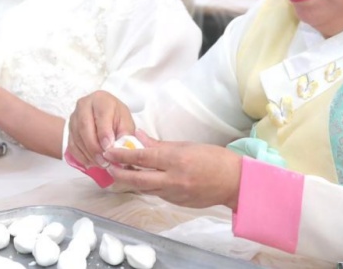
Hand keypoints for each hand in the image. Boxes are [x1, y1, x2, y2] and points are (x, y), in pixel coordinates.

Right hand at [67, 91, 134, 168]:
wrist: (102, 115)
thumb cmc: (115, 117)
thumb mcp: (126, 121)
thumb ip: (125, 134)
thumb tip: (122, 148)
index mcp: (101, 100)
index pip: (101, 116)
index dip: (104, 134)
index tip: (109, 148)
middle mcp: (84, 105)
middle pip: (85, 127)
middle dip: (95, 147)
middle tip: (104, 161)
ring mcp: (74, 117)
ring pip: (77, 138)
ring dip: (89, 154)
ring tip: (101, 164)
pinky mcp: (69, 129)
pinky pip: (72, 146)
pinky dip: (81, 157)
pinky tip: (92, 162)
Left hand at [104, 132, 242, 209]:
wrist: (234, 182)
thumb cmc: (214, 159)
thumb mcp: (187, 145)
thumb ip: (160, 144)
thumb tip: (138, 138)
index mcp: (176, 160)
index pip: (142, 157)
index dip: (122, 154)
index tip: (109, 151)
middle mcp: (173, 179)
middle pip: (137, 178)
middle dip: (119, 173)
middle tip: (108, 166)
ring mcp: (174, 194)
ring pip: (145, 188)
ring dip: (132, 180)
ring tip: (121, 171)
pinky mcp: (177, 203)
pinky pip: (157, 194)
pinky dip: (148, 186)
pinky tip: (144, 179)